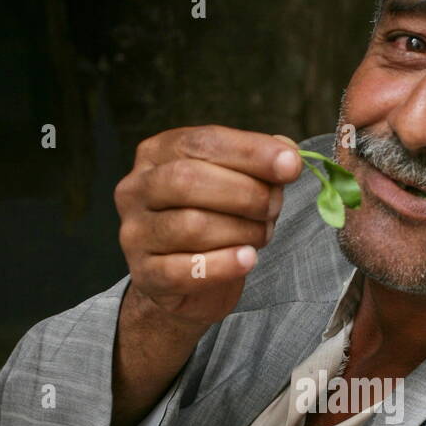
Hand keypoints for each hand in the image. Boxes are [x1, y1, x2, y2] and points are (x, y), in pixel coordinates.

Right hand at [115, 125, 302, 330]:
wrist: (184, 283)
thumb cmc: (212, 222)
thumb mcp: (233, 184)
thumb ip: (257, 166)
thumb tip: (288, 155)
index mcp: (156, 154)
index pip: (202, 142)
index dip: (250, 152)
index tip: (291, 165)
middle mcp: (136, 189)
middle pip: (189, 180)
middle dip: (246, 193)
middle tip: (274, 207)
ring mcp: (135, 233)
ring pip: (191, 225)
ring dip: (241, 230)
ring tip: (262, 234)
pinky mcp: (144, 274)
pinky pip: (183, 270)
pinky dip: (223, 265)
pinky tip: (247, 259)